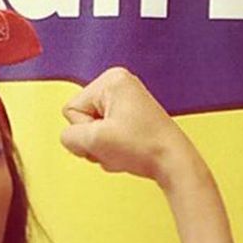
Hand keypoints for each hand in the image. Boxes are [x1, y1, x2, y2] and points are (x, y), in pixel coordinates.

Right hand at [60, 66, 197, 185]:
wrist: (173, 163)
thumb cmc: (144, 147)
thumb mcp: (95, 141)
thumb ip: (69, 137)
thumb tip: (71, 139)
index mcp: (111, 79)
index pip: (71, 109)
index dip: (85, 130)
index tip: (109, 136)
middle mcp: (118, 85)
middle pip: (81, 119)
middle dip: (95, 140)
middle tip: (118, 145)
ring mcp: (126, 101)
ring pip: (93, 130)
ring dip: (103, 147)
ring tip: (125, 149)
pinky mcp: (131, 117)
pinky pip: (106, 135)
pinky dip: (113, 149)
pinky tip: (128, 152)